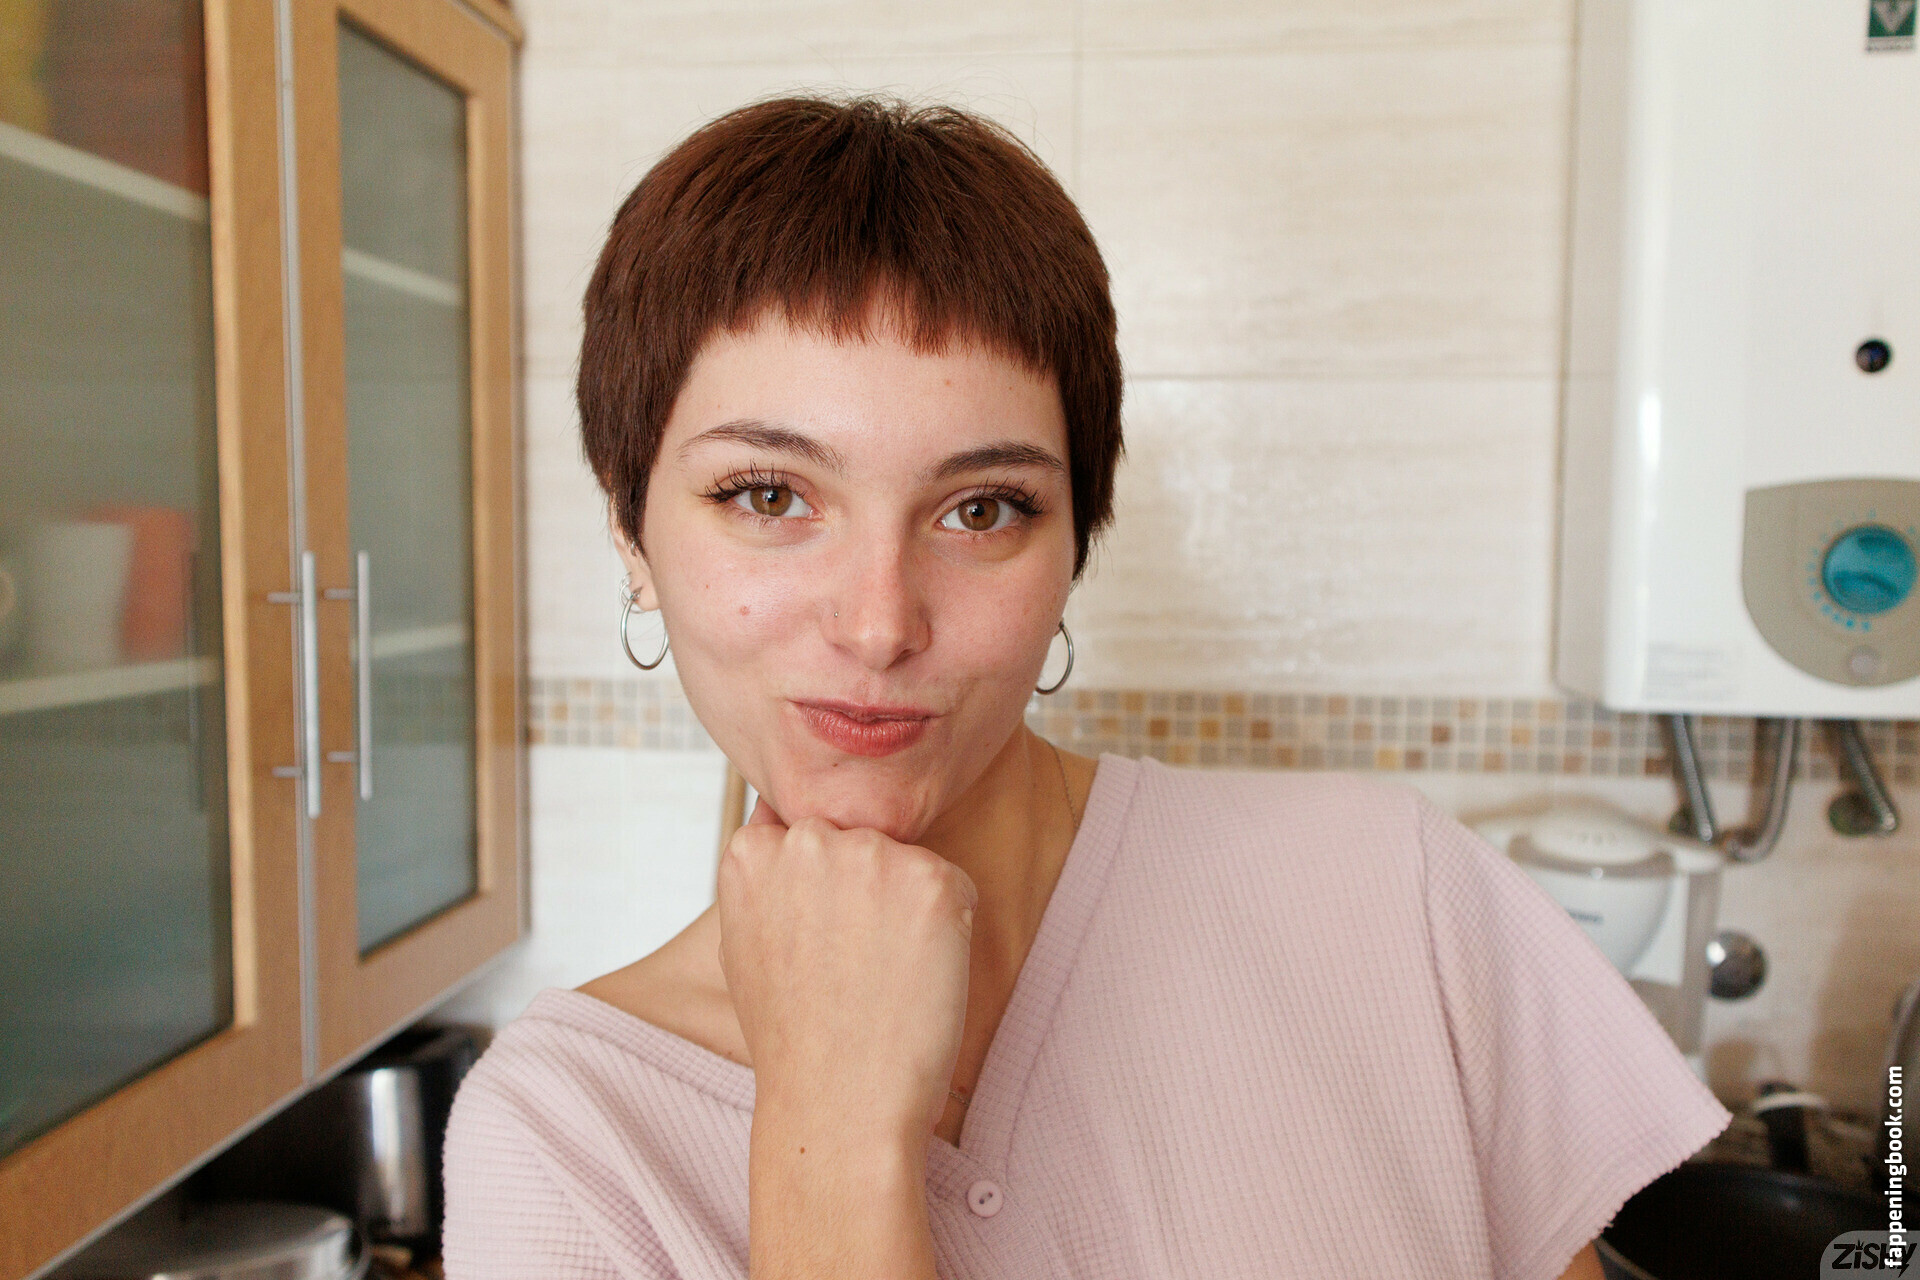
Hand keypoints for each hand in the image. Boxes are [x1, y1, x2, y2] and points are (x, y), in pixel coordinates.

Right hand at [717, 797, 977, 1142]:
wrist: (838, 1102)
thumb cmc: (793, 1035)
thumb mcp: (743, 942)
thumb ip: (763, 877)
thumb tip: (776, 821)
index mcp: (752, 850)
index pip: (809, 836)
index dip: (823, 896)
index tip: (818, 947)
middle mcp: (808, 840)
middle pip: (860, 843)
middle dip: (865, 892)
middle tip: (852, 966)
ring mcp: (870, 857)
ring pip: (907, 863)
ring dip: (907, 907)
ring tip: (880, 975)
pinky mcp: (930, 881)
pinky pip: (953, 887)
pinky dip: (949, 928)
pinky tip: (915, 976)